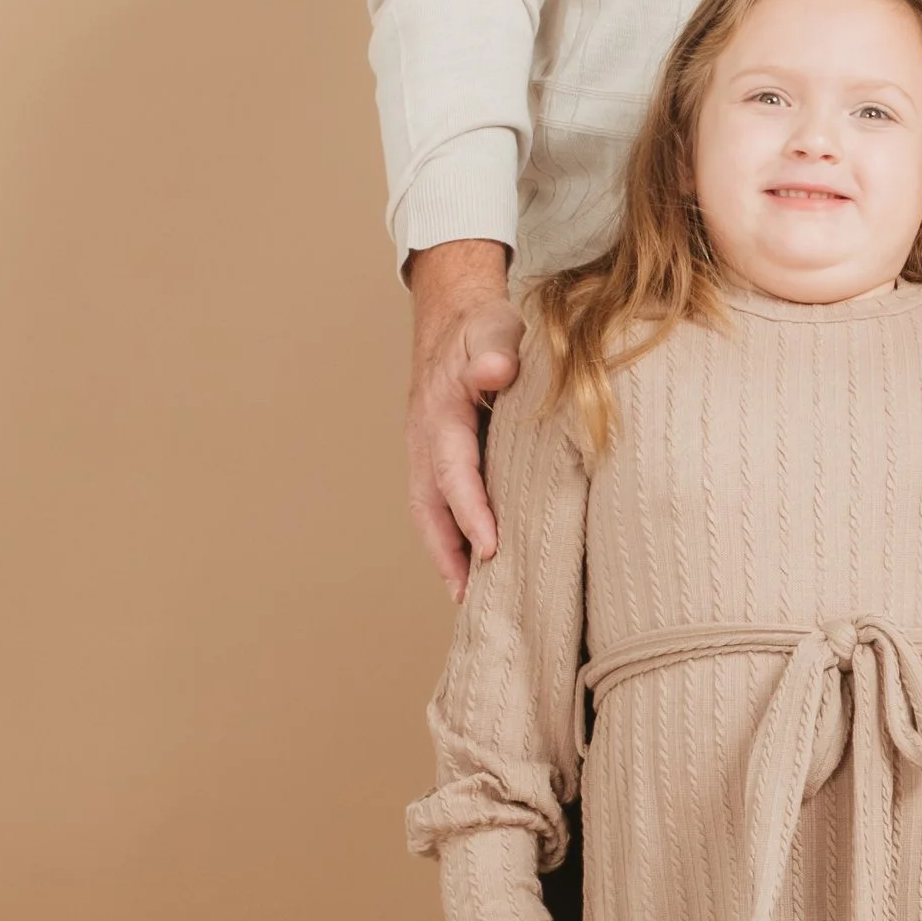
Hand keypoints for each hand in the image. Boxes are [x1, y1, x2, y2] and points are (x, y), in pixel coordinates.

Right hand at [407, 239, 523, 588]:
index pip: (454, 471)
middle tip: (469, 599)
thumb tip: (495, 371)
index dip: (470, 511)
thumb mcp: (495, 328)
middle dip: (447, 553)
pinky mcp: (436, 460)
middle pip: (429, 506)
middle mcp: (425, 440)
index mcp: (442, 414)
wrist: (456, 318)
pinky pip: (438, 504)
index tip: (490, 549)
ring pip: (429, 511)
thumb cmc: (484, 328)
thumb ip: (496, 350)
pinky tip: (472, 568)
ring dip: (445, 555)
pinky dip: (450, 537)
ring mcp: (425, 452)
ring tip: (468, 602)